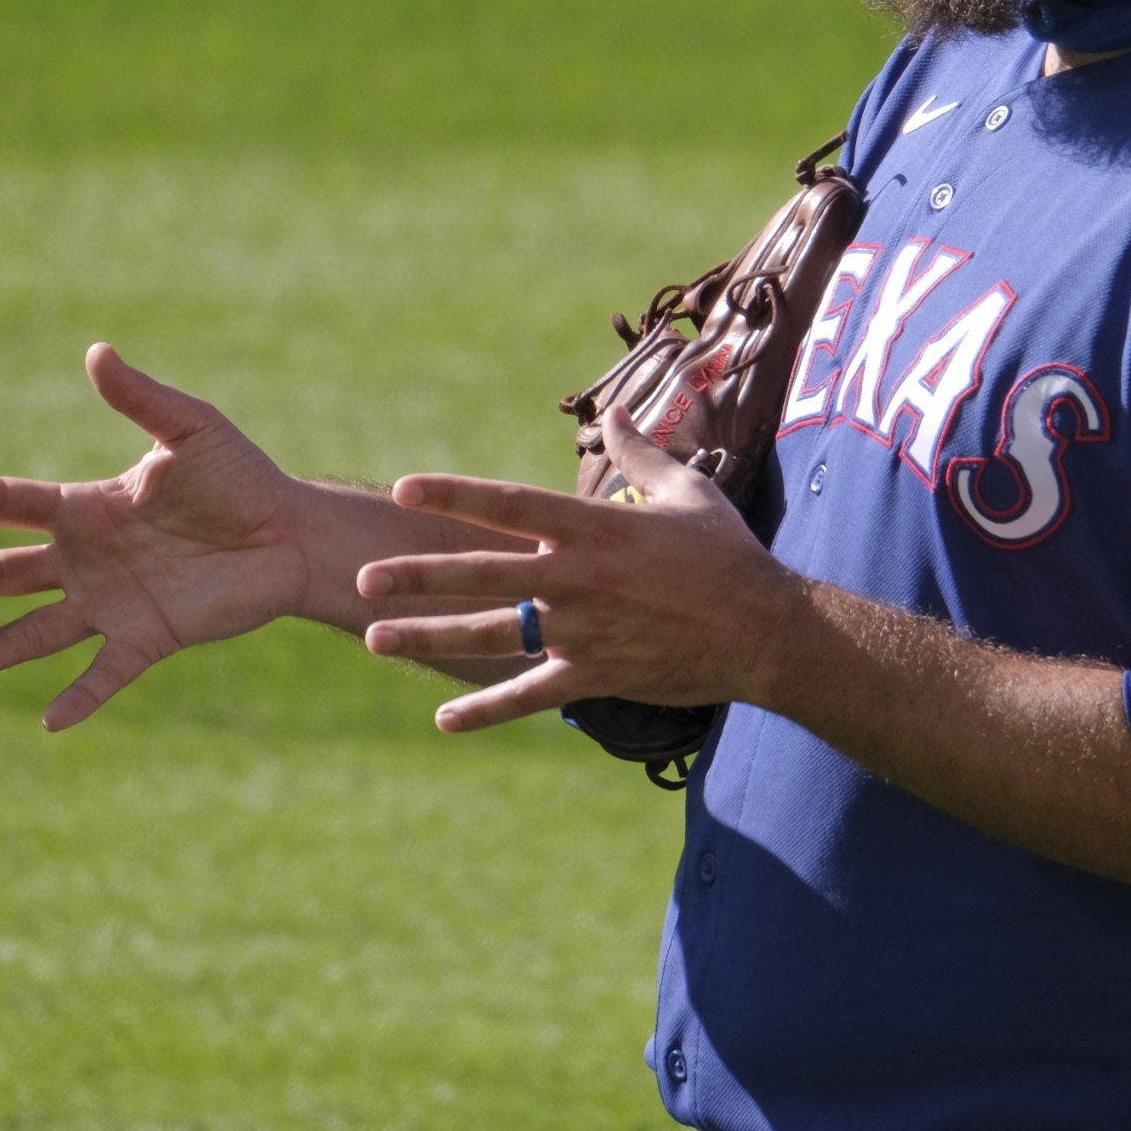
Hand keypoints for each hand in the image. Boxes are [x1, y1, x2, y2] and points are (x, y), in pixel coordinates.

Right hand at [0, 343, 318, 729]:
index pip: (8, 503)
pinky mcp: (149, 637)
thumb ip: (141, 398)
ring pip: (32, 633)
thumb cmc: (240, 478)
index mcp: (86, 509)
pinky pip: (106, 672)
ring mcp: (112, 604)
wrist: (289, 533)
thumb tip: (96, 352)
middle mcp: (86, 561)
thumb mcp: (190, 429)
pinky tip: (50, 721)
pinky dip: (80, 697)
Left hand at [357, 414, 807, 733]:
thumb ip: (638, 453)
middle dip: (419, 576)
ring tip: (374, 639)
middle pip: (483, 574)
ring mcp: (583, 631)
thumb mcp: (686, 492)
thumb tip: (613, 411)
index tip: (405, 489)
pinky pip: (530, 696)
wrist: (767, 631)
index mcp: (595, 527)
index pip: (511, 504)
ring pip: (491, 636)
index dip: (455, 494)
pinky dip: (486, 710)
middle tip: (364, 579)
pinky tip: (444, 719)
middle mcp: (579, 578)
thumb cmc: (728, 554)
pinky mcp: (595, 676)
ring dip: (429, 637)